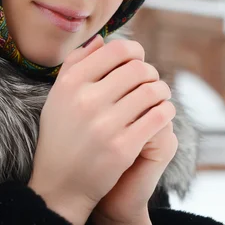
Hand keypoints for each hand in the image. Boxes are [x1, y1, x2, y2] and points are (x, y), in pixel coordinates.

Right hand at [29, 36, 172, 224]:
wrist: (60, 185)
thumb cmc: (61, 136)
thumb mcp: (58, 97)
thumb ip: (76, 64)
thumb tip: (102, 39)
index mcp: (70, 83)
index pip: (116, 50)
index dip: (135, 52)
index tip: (139, 61)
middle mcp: (86, 100)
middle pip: (138, 69)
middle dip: (151, 73)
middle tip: (152, 82)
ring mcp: (105, 125)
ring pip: (153, 91)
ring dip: (163, 92)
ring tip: (160, 97)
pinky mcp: (123, 147)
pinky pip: (159, 116)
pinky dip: (166, 112)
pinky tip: (162, 114)